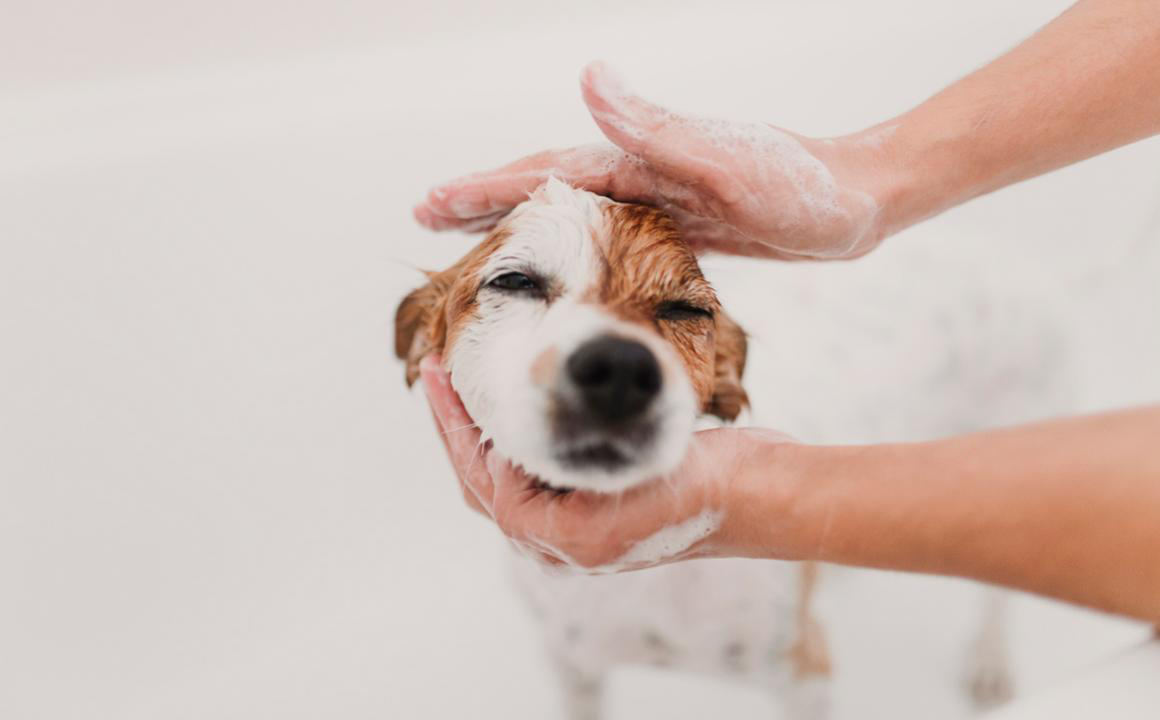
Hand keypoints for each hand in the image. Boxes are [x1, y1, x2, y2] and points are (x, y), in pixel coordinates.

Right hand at [413, 62, 892, 259]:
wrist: (860, 200)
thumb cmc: (803, 186)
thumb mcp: (728, 161)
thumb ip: (657, 127)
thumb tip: (586, 77)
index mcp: (641, 158)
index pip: (545, 173)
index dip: (485, 188)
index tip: (430, 202)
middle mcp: (642, 173)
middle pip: (545, 187)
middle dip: (484, 201)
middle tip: (426, 217)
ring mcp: (660, 199)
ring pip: (571, 213)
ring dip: (520, 224)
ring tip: (474, 238)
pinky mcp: (682, 226)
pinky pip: (608, 236)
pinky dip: (572, 246)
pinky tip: (561, 261)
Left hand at [419, 356, 805, 570]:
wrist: (760, 492)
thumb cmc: (700, 486)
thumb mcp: (619, 477)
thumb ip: (550, 480)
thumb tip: (492, 458)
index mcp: (560, 541)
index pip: (483, 480)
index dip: (455, 426)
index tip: (438, 374)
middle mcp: (564, 541)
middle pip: (486, 483)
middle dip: (458, 429)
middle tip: (436, 374)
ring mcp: (583, 525)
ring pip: (511, 478)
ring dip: (488, 432)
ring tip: (468, 386)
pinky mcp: (603, 504)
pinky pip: (543, 471)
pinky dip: (523, 438)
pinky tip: (525, 405)